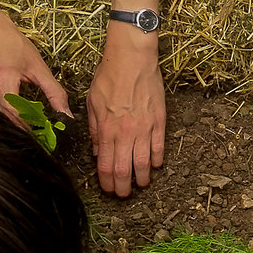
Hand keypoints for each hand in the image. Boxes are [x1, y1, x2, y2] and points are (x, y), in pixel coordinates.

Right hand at [0, 17, 71, 124]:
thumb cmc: (10, 44)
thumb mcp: (38, 66)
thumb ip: (54, 91)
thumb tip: (65, 113)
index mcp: (2, 80)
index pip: (19, 114)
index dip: (34, 126)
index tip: (49, 134)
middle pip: (10, 119)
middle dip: (29, 128)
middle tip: (46, 135)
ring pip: (2, 117)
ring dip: (19, 124)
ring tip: (36, 127)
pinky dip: (10, 116)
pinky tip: (22, 117)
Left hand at [87, 27, 165, 196]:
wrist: (132, 58)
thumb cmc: (110, 75)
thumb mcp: (93, 101)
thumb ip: (94, 128)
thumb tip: (96, 149)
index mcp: (107, 128)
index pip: (105, 164)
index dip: (106, 181)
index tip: (108, 189)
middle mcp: (126, 132)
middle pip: (124, 169)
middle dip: (123, 186)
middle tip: (123, 194)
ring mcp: (145, 128)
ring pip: (144, 162)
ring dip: (142, 177)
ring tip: (141, 184)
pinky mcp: (160, 120)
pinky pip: (160, 146)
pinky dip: (158, 159)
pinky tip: (156, 165)